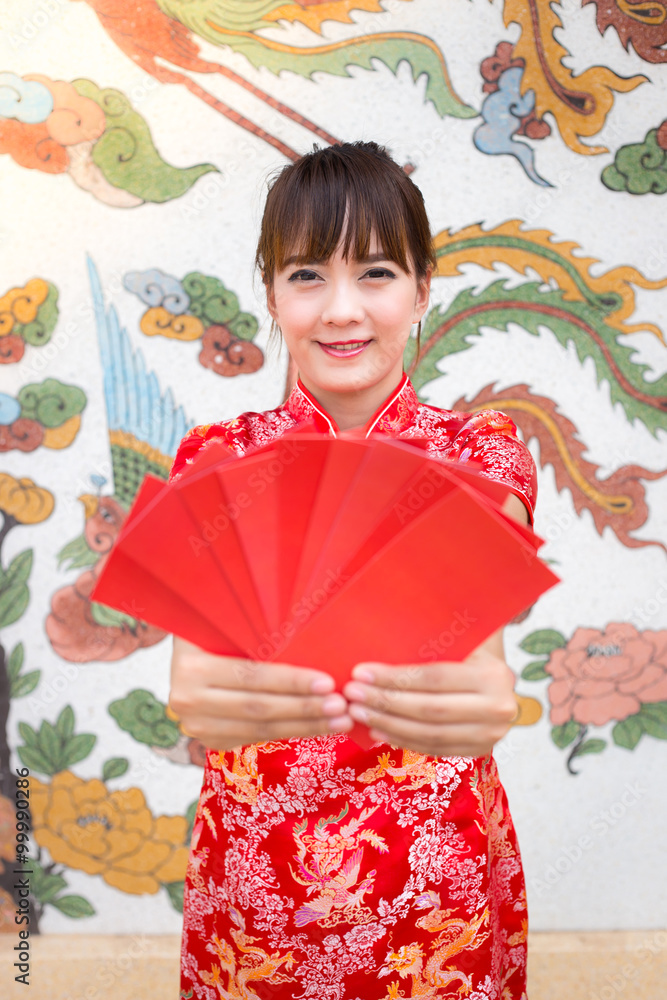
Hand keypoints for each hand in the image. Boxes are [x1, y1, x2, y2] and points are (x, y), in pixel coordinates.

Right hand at [169, 637, 352, 750]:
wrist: (184, 655)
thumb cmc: (214, 630)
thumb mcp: (225, 622)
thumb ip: (254, 626)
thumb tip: (306, 622)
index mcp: (192, 667)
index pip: (251, 677)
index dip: (291, 682)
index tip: (327, 682)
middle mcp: (188, 700)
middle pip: (258, 708)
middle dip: (304, 709)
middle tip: (340, 706)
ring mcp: (197, 726)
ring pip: (260, 730)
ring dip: (304, 727)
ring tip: (338, 721)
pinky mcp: (210, 739)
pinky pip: (256, 738)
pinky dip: (290, 733)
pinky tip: (317, 727)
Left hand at [343, 635, 516, 757]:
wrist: (502, 677)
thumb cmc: (475, 649)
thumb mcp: (467, 634)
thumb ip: (441, 626)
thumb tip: (387, 615)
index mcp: (493, 674)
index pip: (433, 678)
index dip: (394, 678)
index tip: (360, 672)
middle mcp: (498, 708)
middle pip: (429, 710)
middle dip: (385, 702)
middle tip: (352, 694)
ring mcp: (490, 735)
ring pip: (429, 734)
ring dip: (388, 724)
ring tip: (358, 713)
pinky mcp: (480, 750)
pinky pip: (435, 748)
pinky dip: (403, 740)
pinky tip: (378, 729)